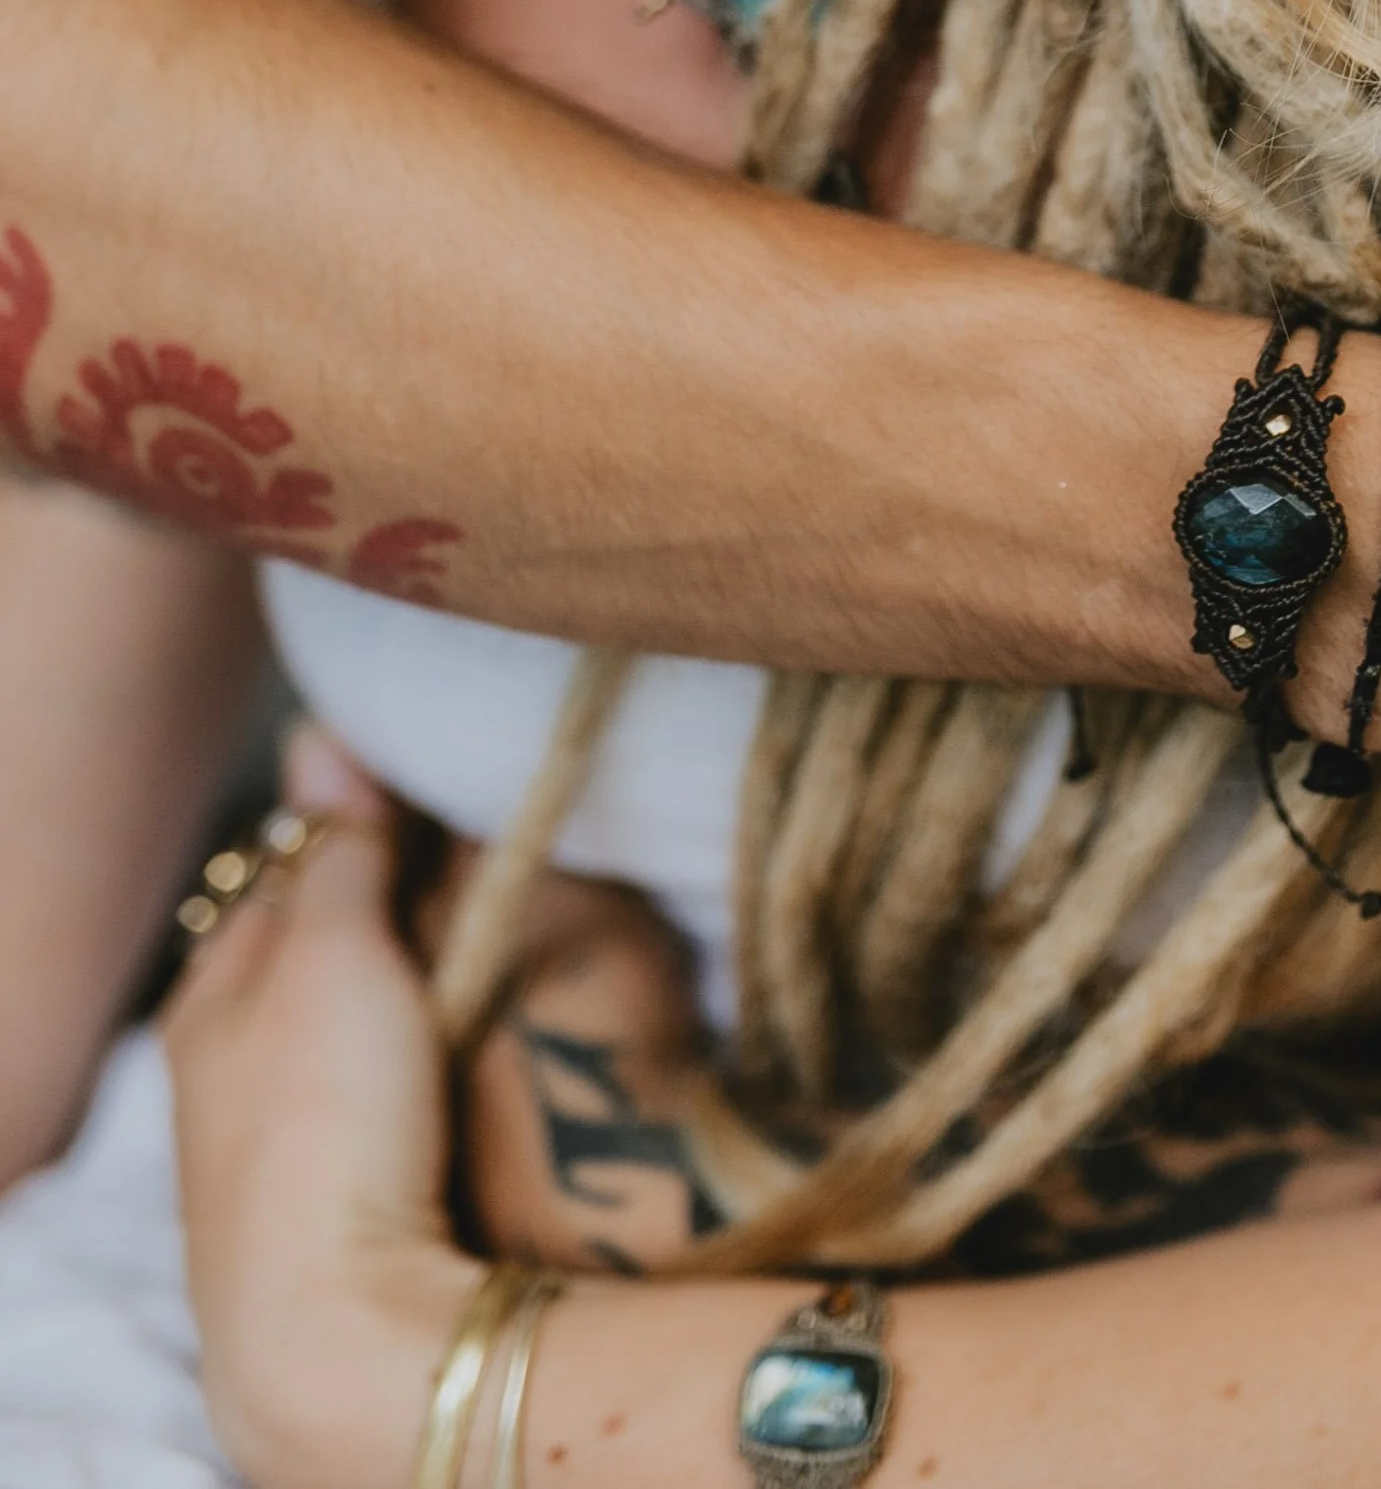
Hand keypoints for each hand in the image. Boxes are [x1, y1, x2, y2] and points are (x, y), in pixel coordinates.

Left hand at [163, 731, 473, 1488]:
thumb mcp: (329, 949)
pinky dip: (417, 1045)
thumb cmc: (323, 1124)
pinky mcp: (336, 1187)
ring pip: (352, 1011)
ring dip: (409, 973)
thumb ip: (336, 846)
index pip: (287, 860)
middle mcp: (229, 1056)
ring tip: (485, 941)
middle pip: (318, 937)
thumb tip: (322, 734)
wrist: (340, 1329)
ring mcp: (280, 1130)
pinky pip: (379, 1079)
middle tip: (478, 860)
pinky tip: (461, 1043)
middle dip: (388, 896)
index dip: (362, 815)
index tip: (441, 784)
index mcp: (212, 987)